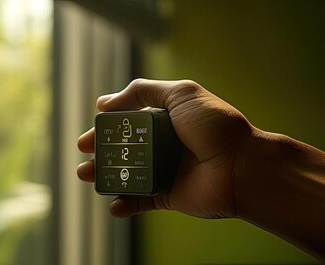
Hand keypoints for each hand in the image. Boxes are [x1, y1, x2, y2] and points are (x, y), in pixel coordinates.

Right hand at [77, 79, 253, 217]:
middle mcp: (163, 145)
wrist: (242, 166)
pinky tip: (114, 204)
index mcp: (166, 120)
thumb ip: (144, 90)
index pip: (128, 122)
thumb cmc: (216, 126)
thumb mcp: (181, 93)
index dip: (105, 128)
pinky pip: (140, 202)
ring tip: (86, 175)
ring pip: (126, 175)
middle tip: (83, 155)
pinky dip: (124, 205)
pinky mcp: (168, 196)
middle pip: (122, 150)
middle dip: (99, 153)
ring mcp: (164, 172)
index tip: (88, 133)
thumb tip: (104, 101)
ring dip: (104, 177)